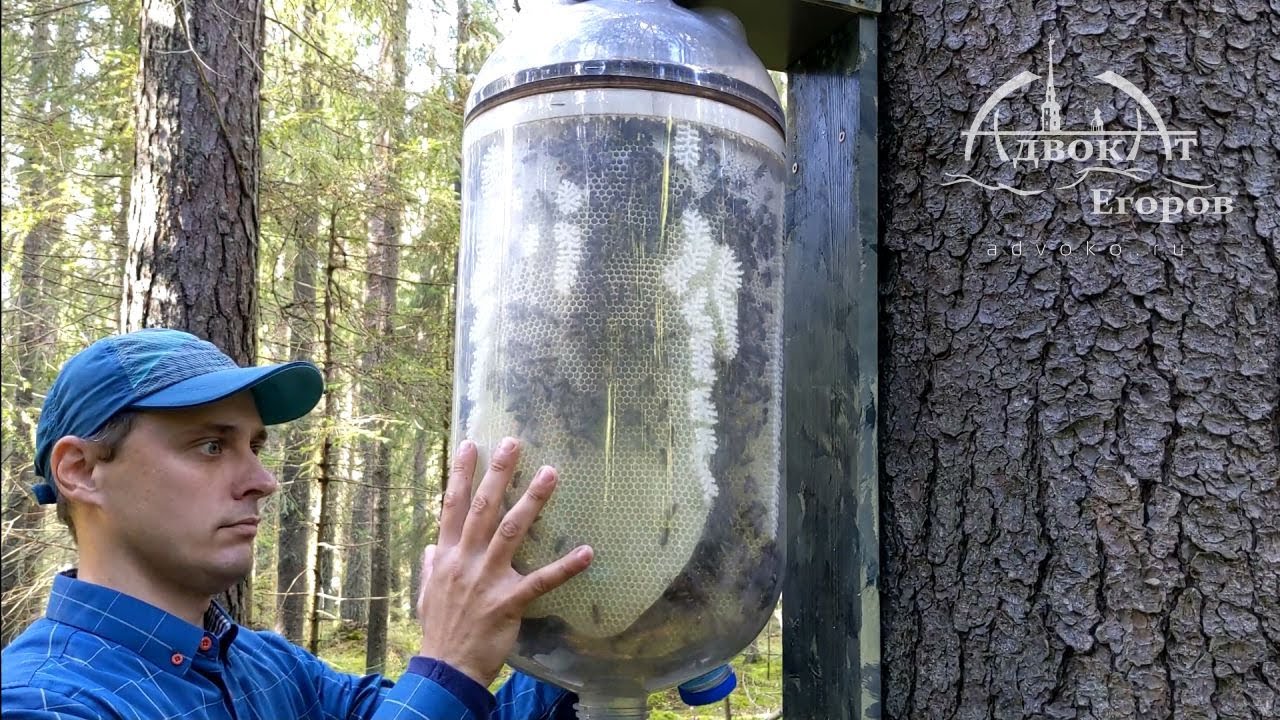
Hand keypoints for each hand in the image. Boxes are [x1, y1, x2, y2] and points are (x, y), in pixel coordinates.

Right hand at [416, 437, 592, 686]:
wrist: (447, 667)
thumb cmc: (440, 629)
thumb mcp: (427, 593)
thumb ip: (432, 566)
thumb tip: (433, 546)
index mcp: (448, 555)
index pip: (452, 506)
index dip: (460, 474)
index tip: (470, 445)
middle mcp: (467, 560)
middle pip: (482, 508)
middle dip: (498, 473)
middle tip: (513, 443)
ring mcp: (488, 579)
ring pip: (511, 531)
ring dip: (533, 501)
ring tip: (550, 473)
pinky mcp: (509, 600)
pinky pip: (542, 580)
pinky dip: (566, 566)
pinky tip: (586, 552)